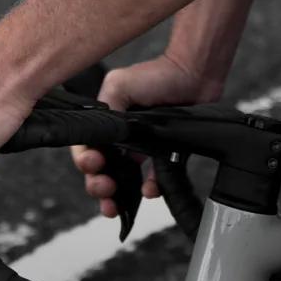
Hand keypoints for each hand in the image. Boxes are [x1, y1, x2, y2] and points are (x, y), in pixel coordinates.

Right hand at [71, 57, 221, 217]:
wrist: (194, 74)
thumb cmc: (157, 75)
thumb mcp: (120, 86)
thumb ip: (107, 112)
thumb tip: (101, 139)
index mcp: (106, 120)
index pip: (86, 148)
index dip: (86, 162)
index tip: (94, 166)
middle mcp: (121, 135)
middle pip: (102, 169)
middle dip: (97, 185)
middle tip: (104, 190)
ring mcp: (141, 145)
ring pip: (124, 179)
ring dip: (117, 196)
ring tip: (117, 206)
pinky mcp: (163, 152)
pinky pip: (153, 177)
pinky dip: (150, 188)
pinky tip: (149, 190)